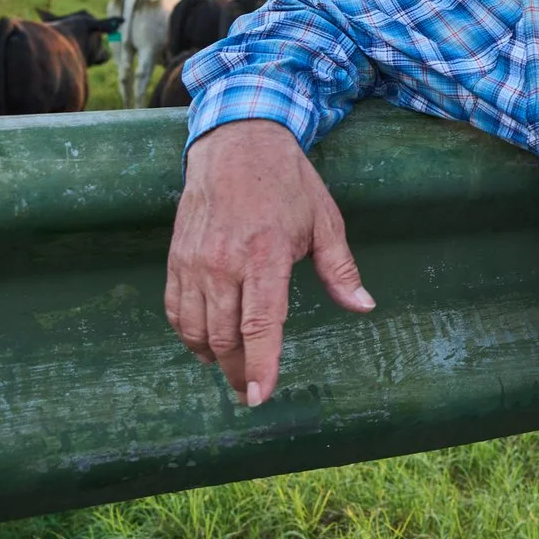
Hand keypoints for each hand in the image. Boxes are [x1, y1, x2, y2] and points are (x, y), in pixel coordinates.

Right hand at [165, 119, 374, 406]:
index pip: (261, 324)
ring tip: (230, 368)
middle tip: (249, 389)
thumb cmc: (287, 183)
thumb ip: (340, 270)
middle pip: (225, 336)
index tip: (259, 395)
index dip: (260, 365)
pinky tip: (204, 342)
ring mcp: (195, 261)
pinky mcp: (176, 257)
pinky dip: (188, 333)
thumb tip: (363, 306)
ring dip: (212, 356)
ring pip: (197, 328)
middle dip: (237, 370)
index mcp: (266, 256)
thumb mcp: (325, 221)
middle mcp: (224, 263)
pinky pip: (175, 309)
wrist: (237, 144)